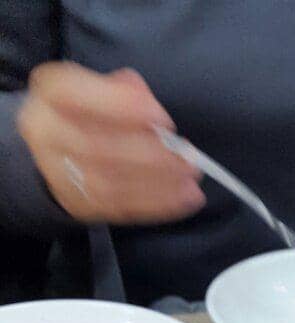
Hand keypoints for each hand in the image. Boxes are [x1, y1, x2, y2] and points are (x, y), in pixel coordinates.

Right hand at [18, 63, 205, 224]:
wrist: (60, 150)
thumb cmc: (90, 111)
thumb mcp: (103, 88)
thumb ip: (127, 92)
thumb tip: (155, 114)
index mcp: (51, 93)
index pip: (78, 96)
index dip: (123, 107)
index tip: (163, 119)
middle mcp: (46, 133)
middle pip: (99, 147)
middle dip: (152, 156)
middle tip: (189, 160)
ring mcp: (59, 174)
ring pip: (111, 183)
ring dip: (158, 185)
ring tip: (191, 183)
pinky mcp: (78, 204)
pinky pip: (119, 207)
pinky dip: (156, 205)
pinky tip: (183, 200)